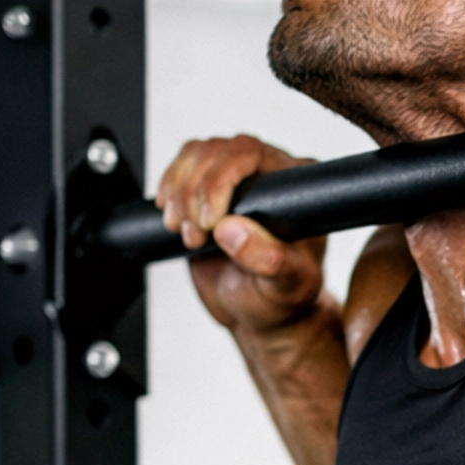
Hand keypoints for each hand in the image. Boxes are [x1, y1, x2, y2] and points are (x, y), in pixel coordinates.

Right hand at [156, 135, 326, 334]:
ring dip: (180, 194)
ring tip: (189, 235)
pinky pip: (181, 168)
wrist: (253, 312)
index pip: (253, 155)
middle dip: (195, 193)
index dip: (221, 179)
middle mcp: (267, 176)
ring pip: (195, 156)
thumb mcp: (285, 287)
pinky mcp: (207, 188)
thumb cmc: (279, 299)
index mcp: (295, 191)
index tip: (211, 222)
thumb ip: (269, 260)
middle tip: (196, 236)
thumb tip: (232, 229)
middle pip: (217, 151)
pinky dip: (169, 191)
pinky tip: (174, 219)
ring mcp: (236, 179)